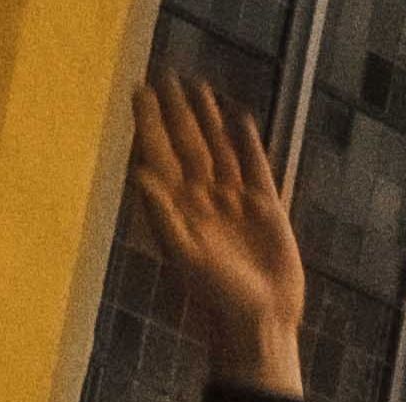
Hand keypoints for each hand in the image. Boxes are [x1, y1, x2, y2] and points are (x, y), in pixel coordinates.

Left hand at [124, 82, 304, 397]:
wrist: (259, 321)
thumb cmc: (216, 297)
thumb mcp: (184, 256)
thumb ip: (161, 214)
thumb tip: (139, 172)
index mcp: (178, 207)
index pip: (160, 154)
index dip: (150, 123)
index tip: (140, 91)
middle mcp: (203, 199)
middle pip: (188, 144)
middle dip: (177, 111)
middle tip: (167, 76)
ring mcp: (234, 202)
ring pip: (218, 149)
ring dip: (208, 119)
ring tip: (198, 87)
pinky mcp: (266, 209)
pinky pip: (255, 166)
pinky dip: (248, 142)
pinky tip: (240, 119)